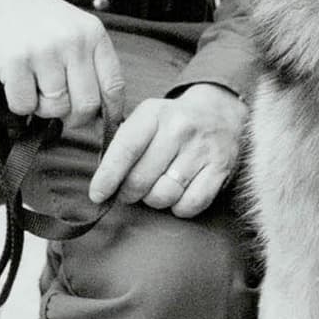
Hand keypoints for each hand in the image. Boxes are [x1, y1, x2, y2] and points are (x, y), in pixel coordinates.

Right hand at [0, 0, 124, 129]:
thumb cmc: (36, 18)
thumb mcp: (74, 29)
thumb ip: (90, 64)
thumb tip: (104, 114)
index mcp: (93, 34)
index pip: (113, 87)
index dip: (109, 112)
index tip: (100, 121)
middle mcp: (73, 42)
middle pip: (86, 105)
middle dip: (73, 117)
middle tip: (59, 108)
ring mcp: (44, 51)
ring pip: (55, 108)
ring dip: (43, 107)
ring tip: (34, 85)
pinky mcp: (15, 62)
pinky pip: (25, 105)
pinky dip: (20, 103)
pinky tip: (16, 83)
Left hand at [88, 82, 245, 217]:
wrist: (220, 111)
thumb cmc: (173, 121)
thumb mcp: (147, 117)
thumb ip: (124, 143)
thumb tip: (101, 183)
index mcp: (154, 113)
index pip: (126, 149)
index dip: (108, 176)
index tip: (97, 194)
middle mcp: (179, 129)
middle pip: (141, 179)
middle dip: (129, 193)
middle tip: (129, 191)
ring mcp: (202, 149)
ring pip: (164, 195)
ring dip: (154, 200)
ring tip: (156, 188)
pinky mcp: (220, 169)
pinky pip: (190, 204)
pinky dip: (179, 207)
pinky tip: (178, 194)